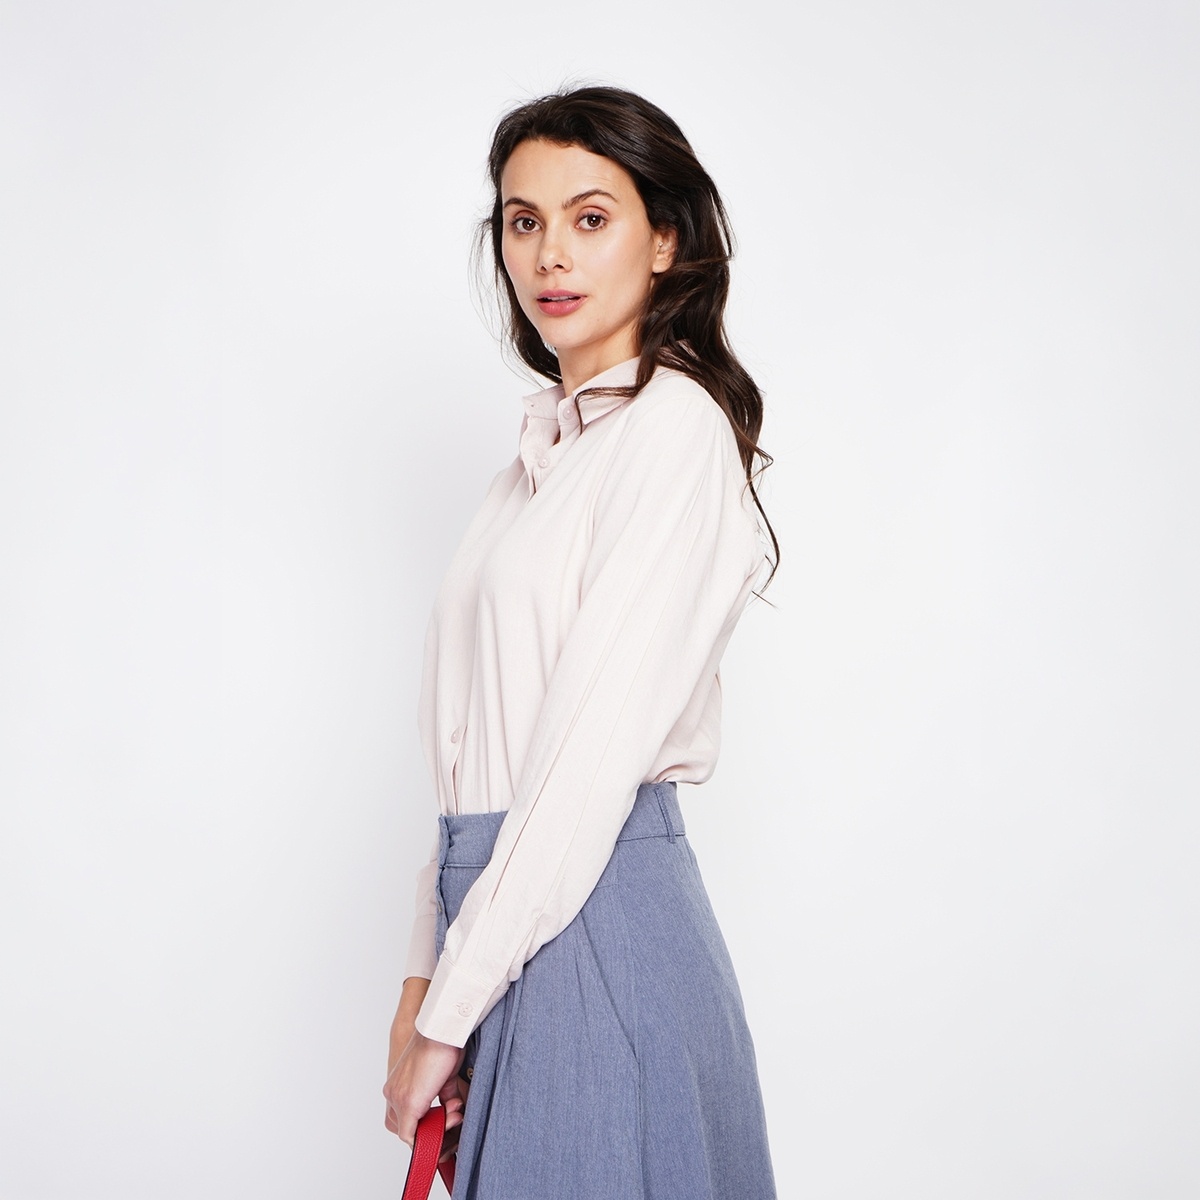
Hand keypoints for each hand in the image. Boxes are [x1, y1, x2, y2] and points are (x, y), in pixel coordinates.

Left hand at [383, 1029, 466, 1146]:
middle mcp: (393, 1093)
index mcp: (399, 1084)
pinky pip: (412, 1136)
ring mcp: (398, 1099)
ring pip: (409, 1133)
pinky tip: (451, 1120)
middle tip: (453, 1119)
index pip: (405, 1116)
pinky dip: (432, 1136)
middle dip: (430, 1129)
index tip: (448, 1119)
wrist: (441, 1030)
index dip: (427, 1123)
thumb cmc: (443, 1045)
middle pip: (404, 1128)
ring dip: (435, 1131)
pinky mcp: (408, 1103)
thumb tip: (452, 1114)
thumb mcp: (444, 1078)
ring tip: (455, 1115)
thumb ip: (444, 1098)